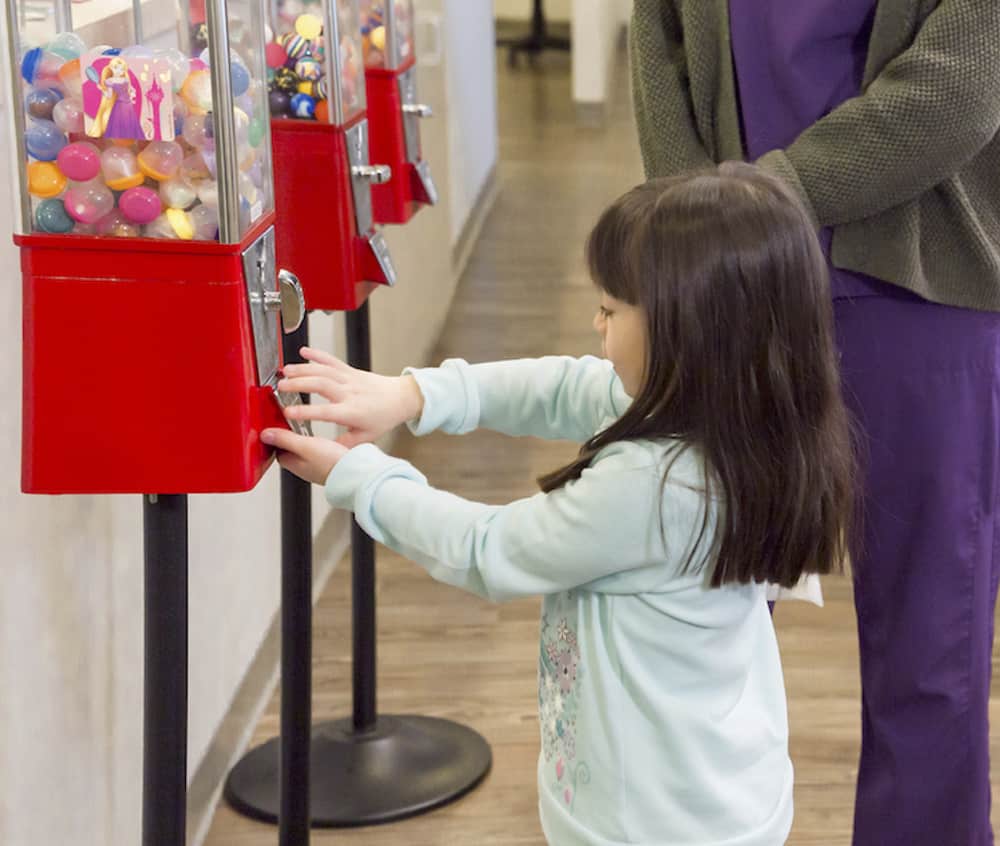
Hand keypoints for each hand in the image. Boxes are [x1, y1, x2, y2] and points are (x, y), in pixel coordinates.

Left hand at [261, 427, 347, 484]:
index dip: (274, 436)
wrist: (356, 473)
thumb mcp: (305, 445)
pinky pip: (316, 453)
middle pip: (288, 450)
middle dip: (287, 437)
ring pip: (302, 451)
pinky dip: (315, 445)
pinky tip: (322, 440)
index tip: (275, 424)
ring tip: (304, 429)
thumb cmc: (333, 463)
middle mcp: (303, 468)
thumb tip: (265, 435)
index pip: (276, 449)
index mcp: (293, 464)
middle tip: (288, 424)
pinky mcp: (327, 465)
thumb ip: (284, 439)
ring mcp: (315, 467)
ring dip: (302, 441)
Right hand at [277, 346, 424, 446]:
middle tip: (280, 387)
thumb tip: (323, 452)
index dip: (305, 411)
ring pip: (323, 371)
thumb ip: (343, 445)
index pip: (325, 412)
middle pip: (321, 385)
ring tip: (284, 372)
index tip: (287, 412)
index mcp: (352, 412)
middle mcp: (349, 393)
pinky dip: (317, 354)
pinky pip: (332, 360)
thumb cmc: (383, 418)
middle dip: (299, 384)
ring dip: (302, 369)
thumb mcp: (365, 438)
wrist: (400, 398)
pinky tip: (303, 351)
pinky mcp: (350, 370)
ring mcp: (349, 379)